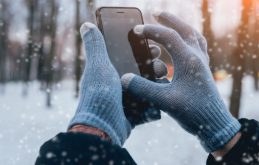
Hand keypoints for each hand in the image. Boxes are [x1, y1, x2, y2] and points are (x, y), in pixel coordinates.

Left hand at [68, 23, 167, 145]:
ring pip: (144, 87)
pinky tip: (164, 92)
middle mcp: (115, 85)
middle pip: (138, 71)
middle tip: (161, 64)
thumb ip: (95, 46)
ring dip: (155, 82)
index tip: (152, 46)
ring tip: (165, 77)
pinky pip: (147, 102)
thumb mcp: (98, 66)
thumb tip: (86, 25)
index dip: (140, 50)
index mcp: (107, 72)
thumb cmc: (99, 94)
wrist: (103, 127)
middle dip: (152, 66)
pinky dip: (155, 97)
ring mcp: (124, 99)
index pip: (126, 56)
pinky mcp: (132, 112)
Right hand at [121, 12, 240, 151]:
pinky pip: (199, 46)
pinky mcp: (204, 70)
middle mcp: (197, 57)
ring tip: (171, 23)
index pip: (168, 36)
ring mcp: (202, 63)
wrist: (214, 124)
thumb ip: (143, 89)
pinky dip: (190, 39)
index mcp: (189, 60)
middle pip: (185, 29)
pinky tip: (183, 45)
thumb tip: (124, 79)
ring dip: (182, 26)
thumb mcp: (165, 101)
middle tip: (156, 13)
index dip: (151, 30)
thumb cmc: (193, 112)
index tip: (136, 30)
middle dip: (170, 19)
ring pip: (194, 36)